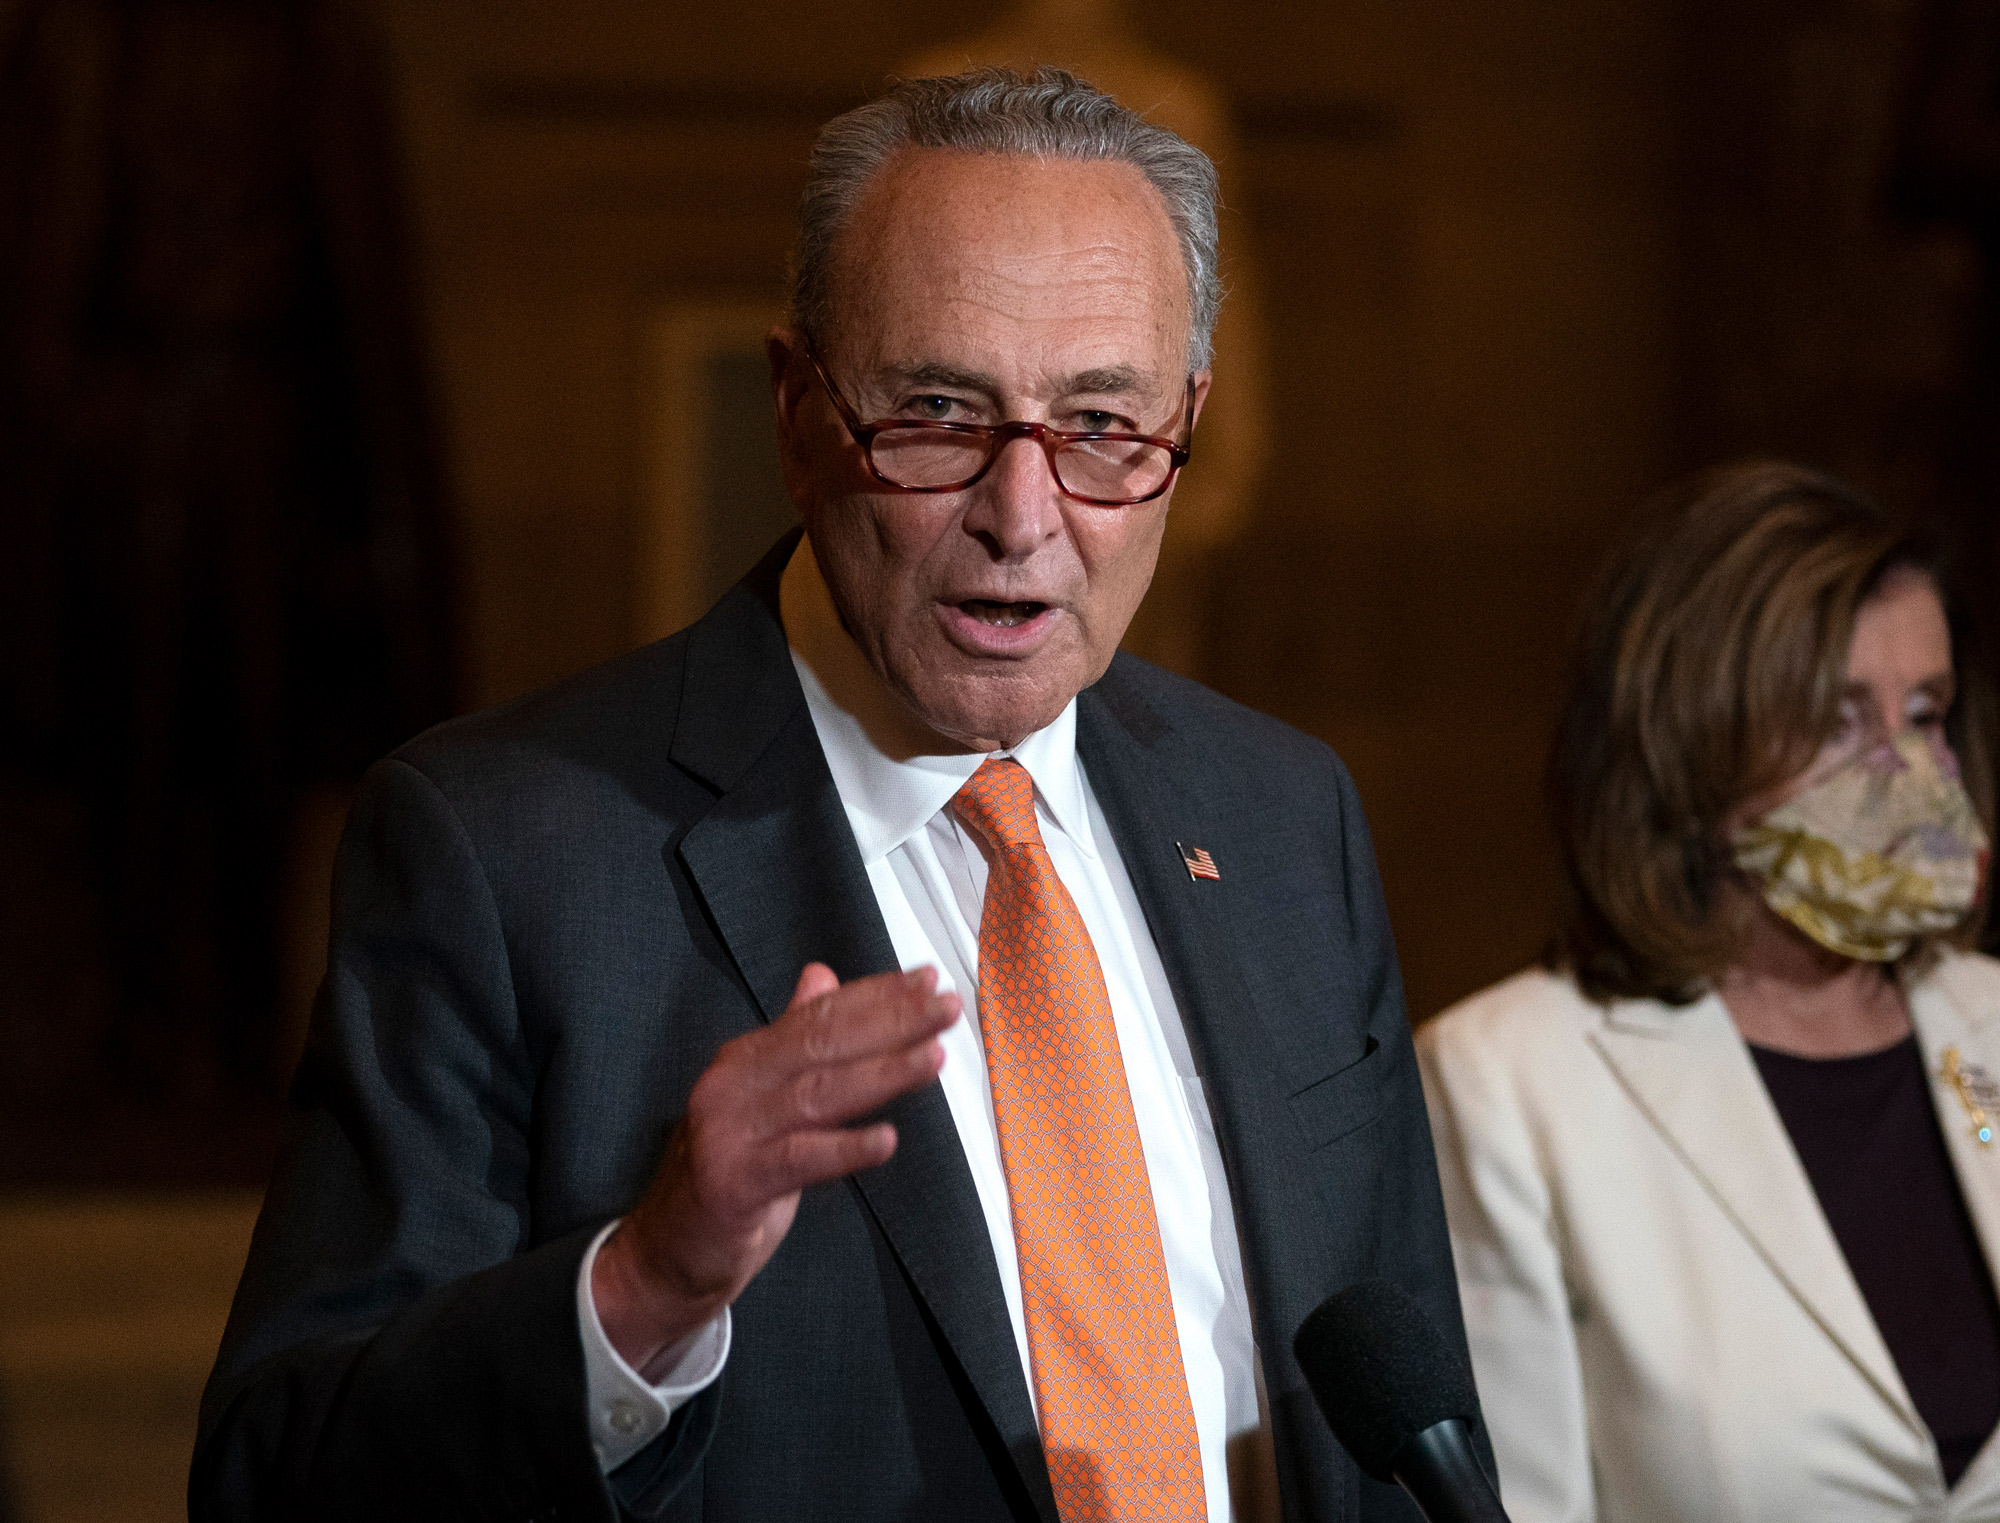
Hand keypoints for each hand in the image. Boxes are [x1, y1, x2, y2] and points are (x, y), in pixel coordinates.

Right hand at [592, 963, 956, 1377]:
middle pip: (824, 1043)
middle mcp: (735, 1084)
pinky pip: (798, 1159)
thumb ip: (793, 1039)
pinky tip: (887, 1140)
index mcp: (746, 1059)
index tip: (927, 982)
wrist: (665, 1252)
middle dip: (893, 1021)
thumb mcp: (762, 1098)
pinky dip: (844, 1148)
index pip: (820, 1015)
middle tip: (945, 1007)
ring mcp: (731, 1131)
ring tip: (933, 1057)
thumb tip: (822, 977)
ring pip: (818, 1093)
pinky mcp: (732, 1182)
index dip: (877, 995)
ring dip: (883, 1073)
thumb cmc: (726, 1173)